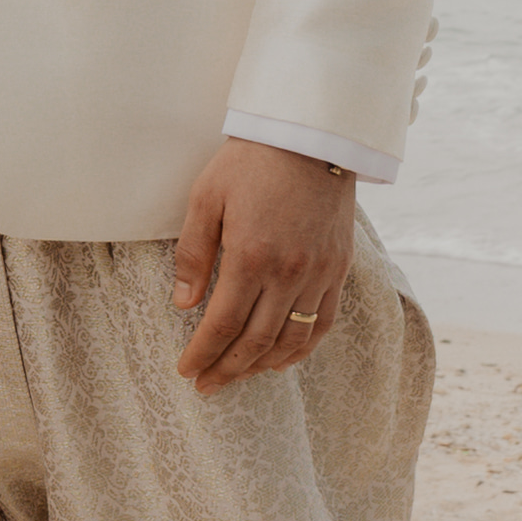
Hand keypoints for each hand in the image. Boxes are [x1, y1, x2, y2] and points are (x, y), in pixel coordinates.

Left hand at [169, 137, 359, 395]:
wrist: (312, 134)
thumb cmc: (250, 162)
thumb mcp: (206, 197)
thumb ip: (193, 253)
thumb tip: (182, 304)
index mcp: (251, 256)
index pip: (222, 324)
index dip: (202, 354)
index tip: (186, 371)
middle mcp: (288, 273)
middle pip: (255, 342)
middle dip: (226, 370)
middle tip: (205, 386)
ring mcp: (318, 273)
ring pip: (291, 341)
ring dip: (261, 366)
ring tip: (238, 376)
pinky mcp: (338, 268)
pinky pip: (323, 324)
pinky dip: (302, 349)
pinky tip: (282, 360)